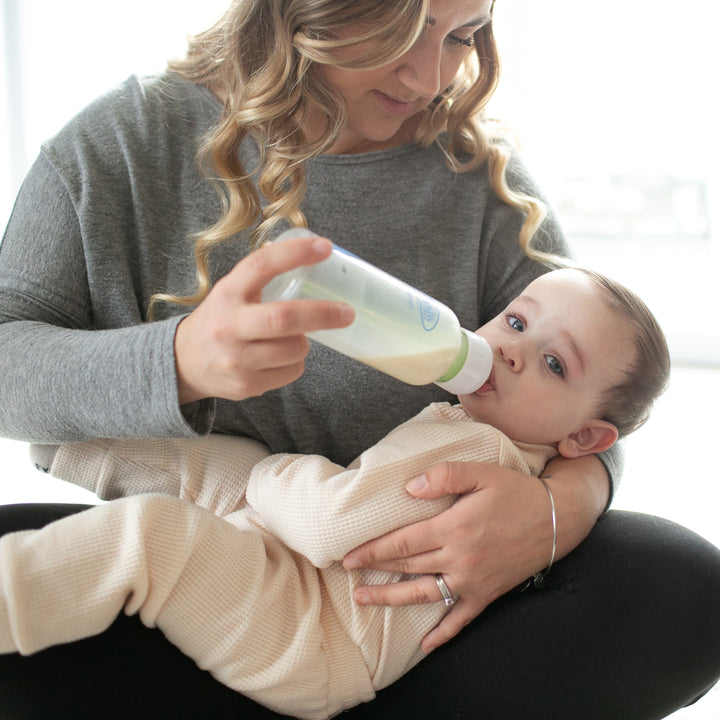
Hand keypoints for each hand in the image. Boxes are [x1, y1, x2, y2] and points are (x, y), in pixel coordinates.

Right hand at [174, 234, 353, 403]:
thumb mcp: (231, 292)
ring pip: (295, 350)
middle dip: (323, 314)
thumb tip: (316, 260)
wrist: (183, 363)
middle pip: (284, 318)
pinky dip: (295, 363)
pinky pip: (291, 372)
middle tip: (347, 312)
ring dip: (304, 343)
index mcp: (227, 293)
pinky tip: (278, 358)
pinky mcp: (245, 385)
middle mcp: (229, 326)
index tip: (325, 247)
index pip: (262, 266)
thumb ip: (263, 280)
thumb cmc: (220, 320)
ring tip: (293, 339)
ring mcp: (236, 359)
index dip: (296, 254)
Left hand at [343, 455, 607, 652]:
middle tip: (348, 576)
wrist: (556, 519)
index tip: (349, 555)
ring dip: (392, 599)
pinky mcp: (487, 594)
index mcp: (454, 528)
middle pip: (407, 568)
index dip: (373, 550)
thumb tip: (410, 487)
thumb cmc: (516, 492)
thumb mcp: (481, 473)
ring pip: (424, 594)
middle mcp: (459, 558)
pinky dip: (443, 633)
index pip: (402, 542)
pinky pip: (461, 619)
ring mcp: (473, 580)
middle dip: (375, 572)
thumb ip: (444, 476)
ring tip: (365, 600)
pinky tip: (426, 645)